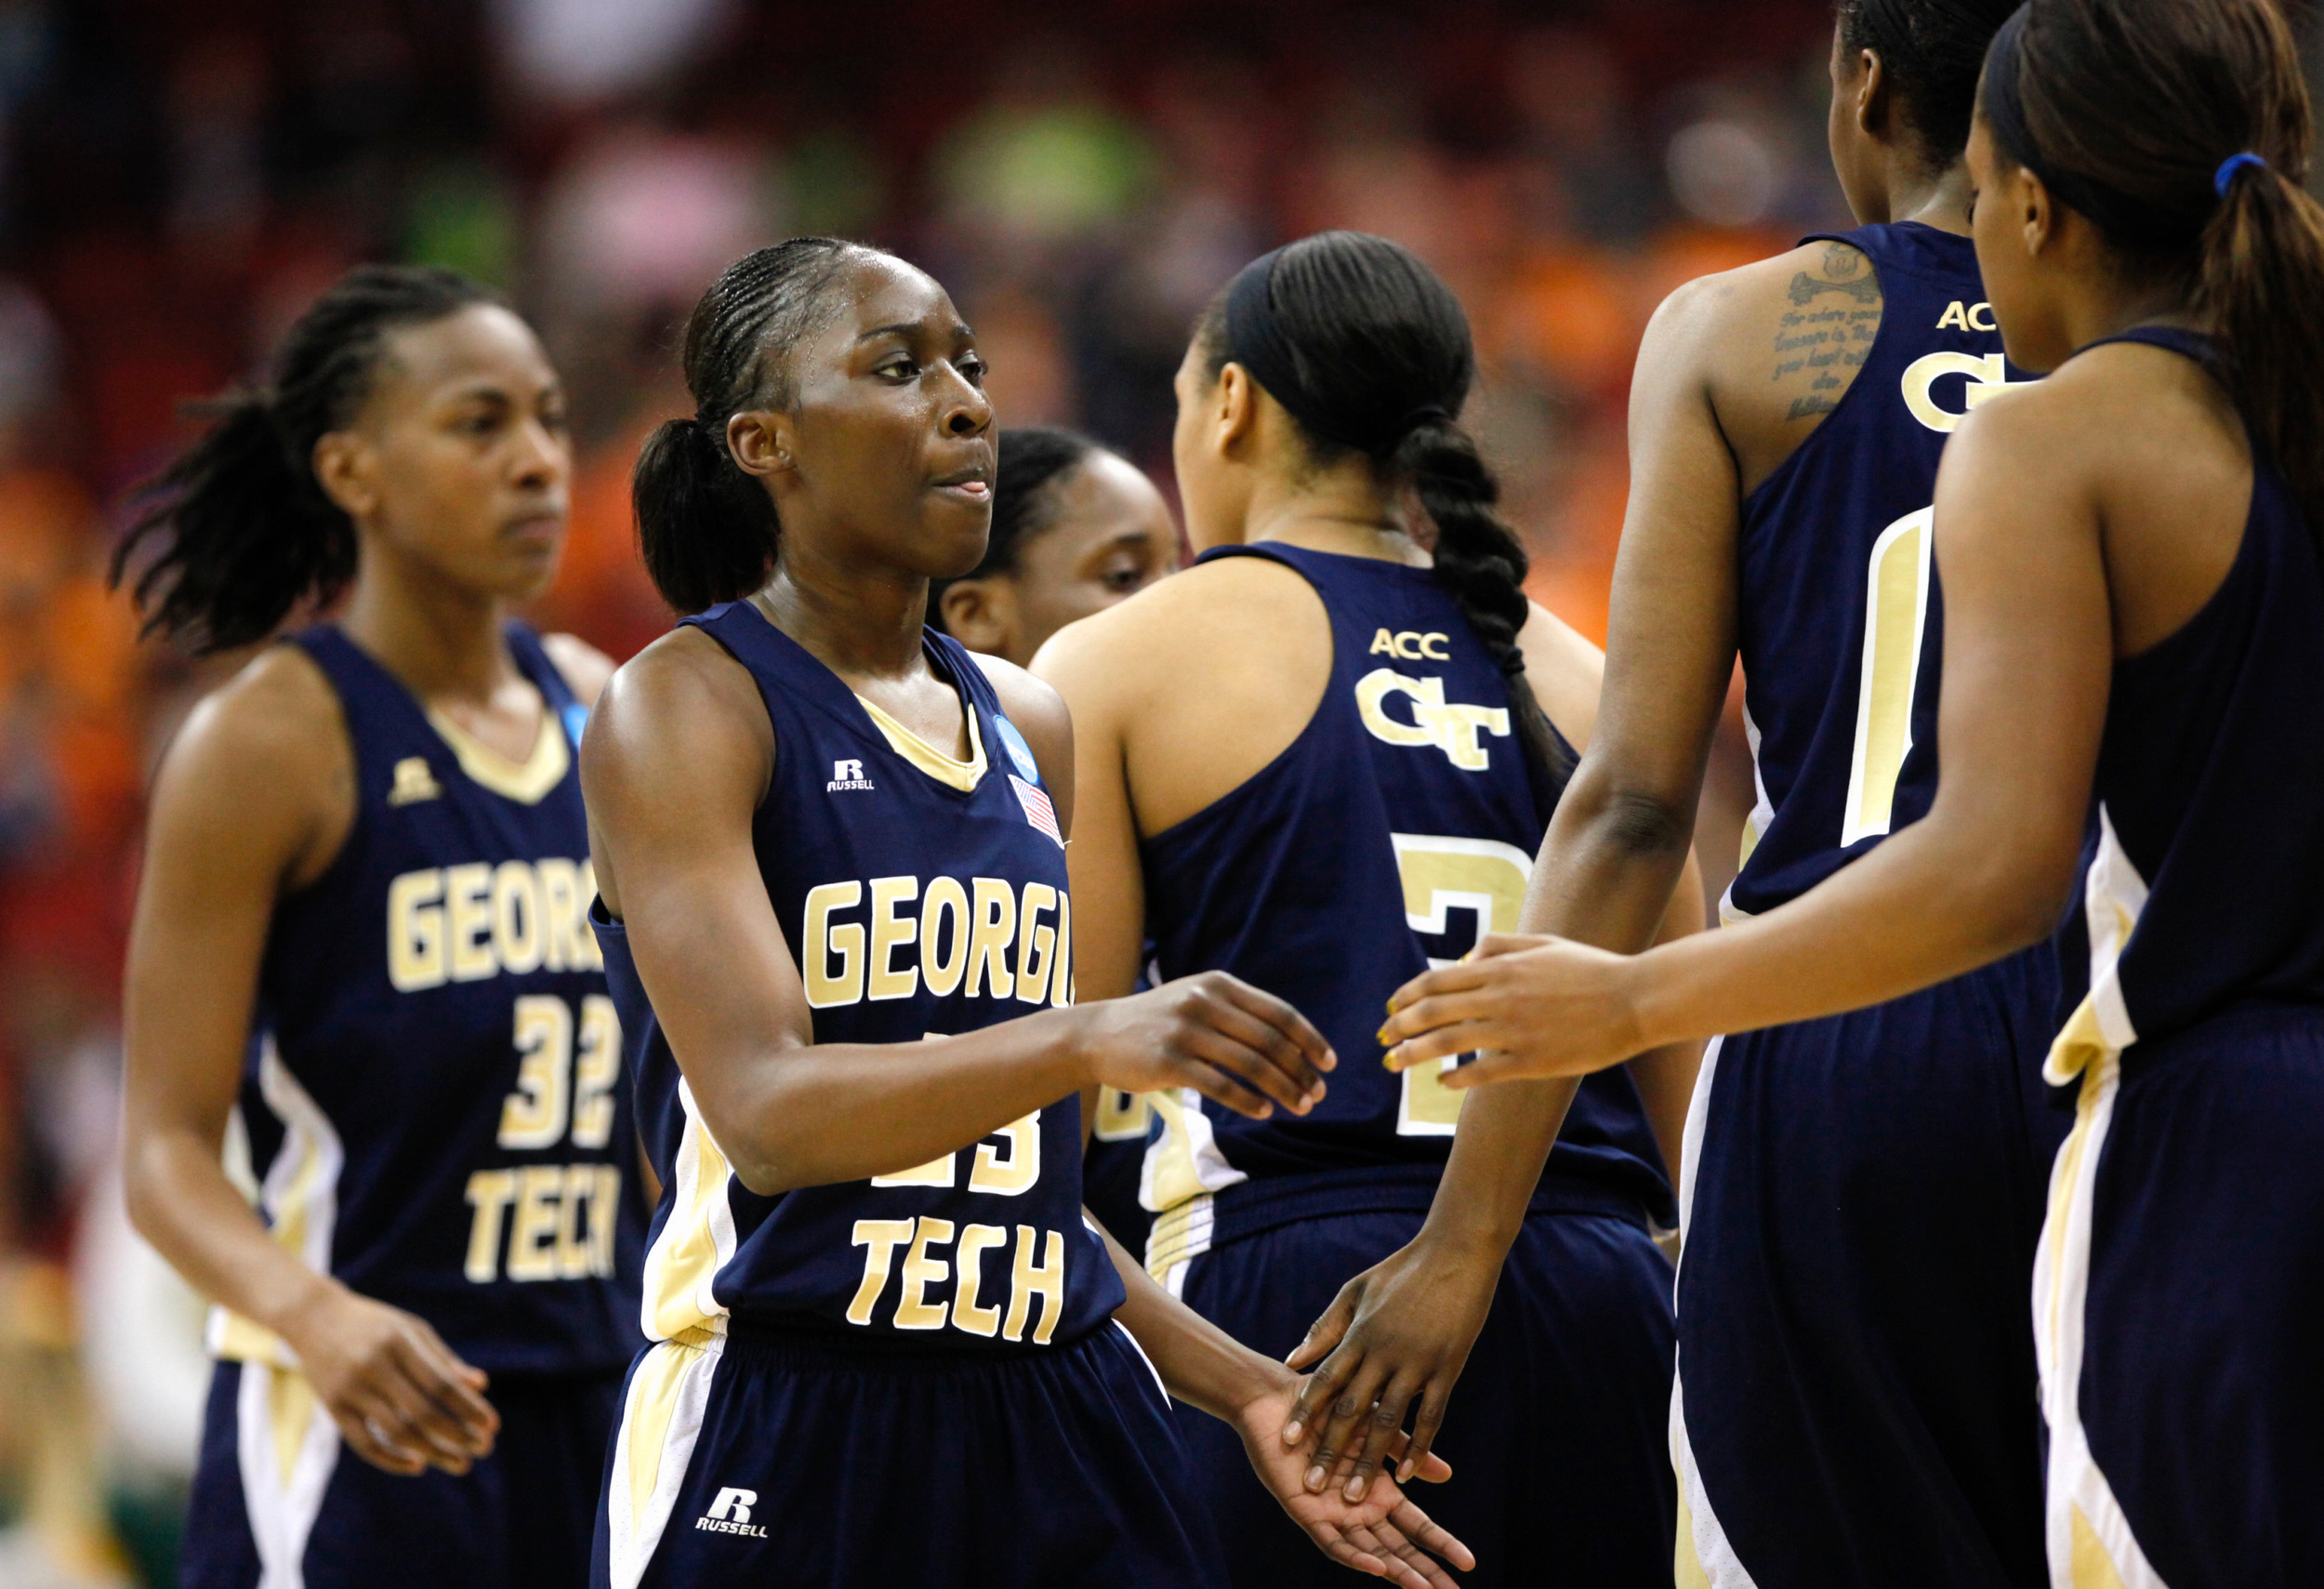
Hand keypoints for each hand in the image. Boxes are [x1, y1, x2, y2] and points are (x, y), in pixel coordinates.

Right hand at [279, 1280, 499, 1475]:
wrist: (313, 1317)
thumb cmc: (375, 1324)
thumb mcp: (412, 1330)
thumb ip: (444, 1359)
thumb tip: (480, 1386)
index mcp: (399, 1343)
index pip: (441, 1383)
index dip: (469, 1407)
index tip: (492, 1426)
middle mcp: (374, 1366)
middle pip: (422, 1411)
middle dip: (457, 1435)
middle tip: (484, 1449)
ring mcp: (350, 1389)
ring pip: (396, 1431)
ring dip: (433, 1452)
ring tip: (460, 1463)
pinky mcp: (333, 1408)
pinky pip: (364, 1443)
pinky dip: (391, 1459)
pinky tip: (418, 1465)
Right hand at [1073, 971, 1333, 1120]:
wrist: (1097, 1034)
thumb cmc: (1157, 1022)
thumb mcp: (1197, 1001)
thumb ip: (1237, 1013)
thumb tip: (1293, 1044)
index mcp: (1218, 985)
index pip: (1278, 1013)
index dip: (1309, 1039)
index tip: (1329, 1063)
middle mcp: (1204, 1002)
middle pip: (1269, 1041)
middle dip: (1300, 1070)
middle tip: (1318, 1094)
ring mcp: (1185, 1031)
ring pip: (1250, 1065)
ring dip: (1282, 1088)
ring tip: (1299, 1107)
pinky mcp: (1168, 1062)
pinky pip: (1219, 1085)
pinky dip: (1247, 1101)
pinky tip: (1263, 1112)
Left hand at [1235, 1372, 1475, 1586]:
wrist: (1278, 1400)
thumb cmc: (1325, 1410)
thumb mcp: (1376, 1428)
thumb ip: (1408, 1451)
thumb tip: (1448, 1474)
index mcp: (1377, 1492)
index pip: (1416, 1526)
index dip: (1441, 1544)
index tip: (1469, 1563)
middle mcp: (1358, 1509)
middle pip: (1397, 1549)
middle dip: (1425, 1571)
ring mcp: (1333, 1514)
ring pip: (1370, 1553)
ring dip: (1396, 1572)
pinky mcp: (1306, 1512)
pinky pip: (1332, 1542)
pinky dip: (1355, 1556)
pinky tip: (1378, 1567)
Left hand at [1279, 1236, 1498, 1500]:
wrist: (1457, 1252)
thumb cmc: (1401, 1270)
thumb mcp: (1355, 1291)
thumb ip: (1325, 1328)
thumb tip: (1293, 1360)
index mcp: (1359, 1333)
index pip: (1325, 1380)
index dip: (1304, 1412)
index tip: (1285, 1441)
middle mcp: (1384, 1352)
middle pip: (1351, 1409)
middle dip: (1330, 1449)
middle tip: (1314, 1486)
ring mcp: (1418, 1362)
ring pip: (1388, 1420)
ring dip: (1369, 1460)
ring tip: (1355, 1495)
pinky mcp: (1448, 1368)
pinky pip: (1432, 1415)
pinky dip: (1419, 1447)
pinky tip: (1405, 1473)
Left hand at [1380, 934, 1645, 1085]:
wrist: (1635, 999)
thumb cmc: (1591, 969)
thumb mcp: (1543, 943)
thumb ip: (1500, 946)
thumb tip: (1464, 959)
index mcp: (1501, 968)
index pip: (1436, 980)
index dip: (1406, 995)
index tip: (1389, 1008)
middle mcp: (1500, 997)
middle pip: (1432, 1011)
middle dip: (1398, 1026)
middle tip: (1380, 1039)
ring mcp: (1515, 1031)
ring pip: (1448, 1042)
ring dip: (1413, 1053)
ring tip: (1392, 1063)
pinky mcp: (1533, 1061)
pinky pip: (1483, 1072)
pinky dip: (1455, 1077)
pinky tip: (1440, 1083)